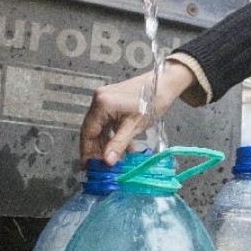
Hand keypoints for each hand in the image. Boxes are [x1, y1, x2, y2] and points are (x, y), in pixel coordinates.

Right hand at [79, 59, 195, 165]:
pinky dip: (112, 134)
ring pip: (100, 127)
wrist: (164, 83)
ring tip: (111, 161)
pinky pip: (107, 121)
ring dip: (106, 143)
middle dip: (96, 149)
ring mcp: (104, 99)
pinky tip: (121, 148)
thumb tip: (107, 161)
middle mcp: (99, 99)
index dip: (86, 151)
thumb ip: (118, 144)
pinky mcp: (111, 100)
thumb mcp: (134, 126)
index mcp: (101, 104)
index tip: (86, 166)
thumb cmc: (151, 101)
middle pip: (92, 130)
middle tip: (100, 167)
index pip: (88, 132)